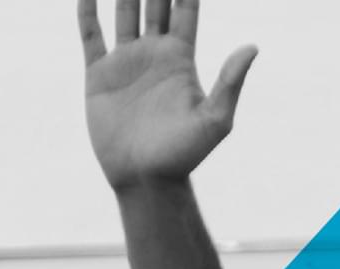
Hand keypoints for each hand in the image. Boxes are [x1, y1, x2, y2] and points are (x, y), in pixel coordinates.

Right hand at [77, 0, 257, 192]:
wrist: (146, 181)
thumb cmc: (183, 157)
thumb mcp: (214, 121)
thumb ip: (231, 83)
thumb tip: (253, 47)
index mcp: (180, 57)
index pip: (183, 6)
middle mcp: (153, 52)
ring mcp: (125, 61)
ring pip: (123, 8)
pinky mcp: (99, 74)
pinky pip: (90, 33)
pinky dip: (87, 9)